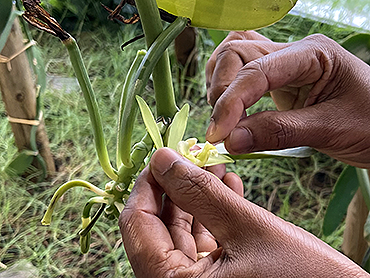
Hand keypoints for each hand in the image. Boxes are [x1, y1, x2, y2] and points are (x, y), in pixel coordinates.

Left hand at [119, 148, 366, 276]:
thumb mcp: (247, 229)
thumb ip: (200, 193)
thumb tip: (163, 159)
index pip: (137, 224)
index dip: (147, 184)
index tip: (163, 155)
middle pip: (158, 229)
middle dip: (177, 188)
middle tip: (193, 156)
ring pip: (182, 234)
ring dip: (197, 198)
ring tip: (215, 167)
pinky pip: (205, 244)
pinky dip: (214, 216)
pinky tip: (227, 188)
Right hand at [206, 31, 369, 167]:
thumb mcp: (330, 129)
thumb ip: (279, 132)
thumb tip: (232, 140)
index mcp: (312, 54)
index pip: (256, 71)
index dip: (231, 102)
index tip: (218, 134)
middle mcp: (292, 53)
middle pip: (236, 53)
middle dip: (221, 91)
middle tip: (220, 129)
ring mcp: (283, 65)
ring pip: (234, 59)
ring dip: (220, 87)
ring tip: (224, 120)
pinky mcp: (278, 82)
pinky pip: (242, 75)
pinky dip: (229, 93)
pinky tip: (232, 114)